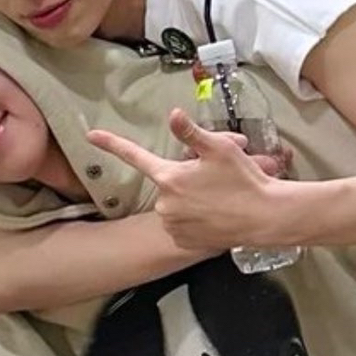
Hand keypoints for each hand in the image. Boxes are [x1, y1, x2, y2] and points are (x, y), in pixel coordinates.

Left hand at [88, 109, 289, 250]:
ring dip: (191, 198)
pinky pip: (181, 223)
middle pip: (168, 181)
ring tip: (218, 197)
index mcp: (170, 177)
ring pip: (175, 203)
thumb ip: (191, 132)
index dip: (111, 144)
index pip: (135, 156)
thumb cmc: (244, 180)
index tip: (91, 136)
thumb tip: (172, 115)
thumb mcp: (220, 148)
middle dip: (187, 177)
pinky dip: (194, 218)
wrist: (264, 217)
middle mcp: (165, 203)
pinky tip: (214, 214)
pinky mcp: (183, 240)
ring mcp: (173, 224)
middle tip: (215, 177)